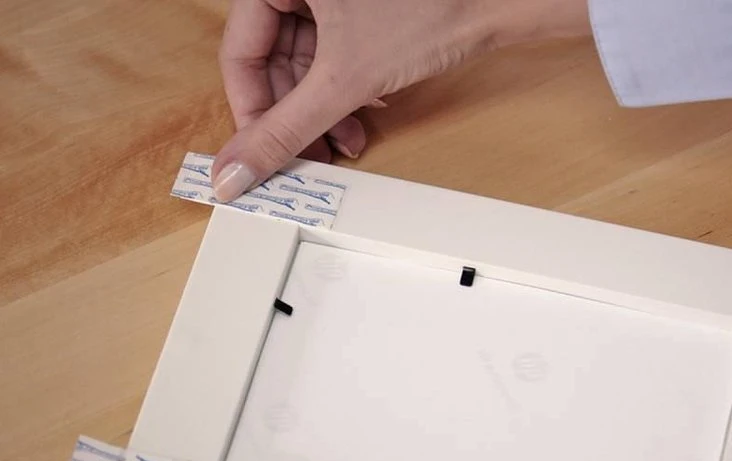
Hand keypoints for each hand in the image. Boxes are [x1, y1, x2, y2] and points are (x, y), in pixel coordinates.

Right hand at [211, 0, 589, 201]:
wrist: (496, 1)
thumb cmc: (430, 10)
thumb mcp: (344, 81)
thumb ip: (284, 131)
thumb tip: (234, 172)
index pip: (239, 53)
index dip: (251, 112)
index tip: (258, 156)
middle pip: (273, 61)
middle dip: (296, 116)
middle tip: (310, 159)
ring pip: (306, 62)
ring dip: (323, 110)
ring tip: (346, 144)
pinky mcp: (359, 6)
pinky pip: (333, 54)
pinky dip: (344, 90)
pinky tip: (364, 115)